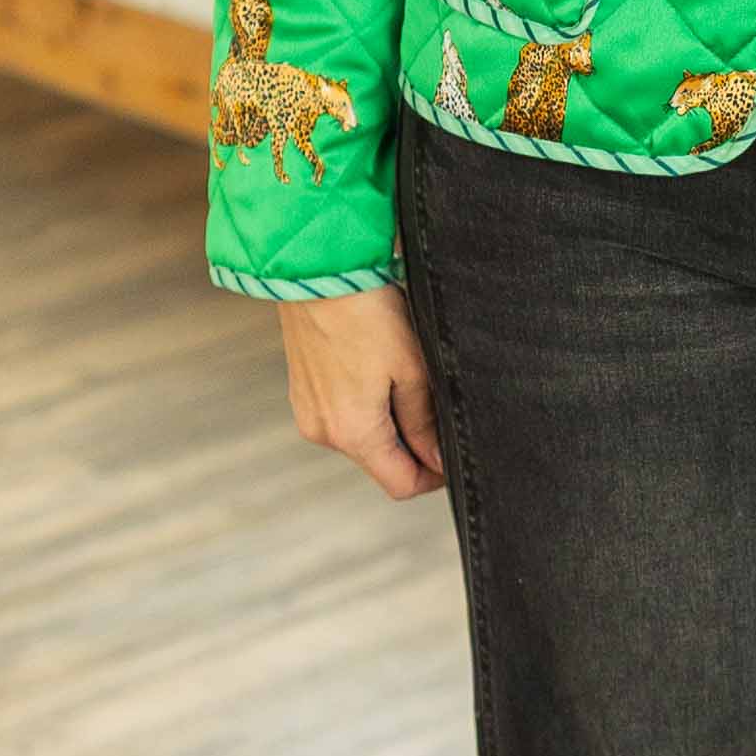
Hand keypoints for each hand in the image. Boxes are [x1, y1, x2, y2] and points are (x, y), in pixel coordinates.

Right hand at [275, 281, 444, 499]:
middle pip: (381, 462)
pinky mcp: (302, 392)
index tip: (453, 457)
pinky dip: (365, 405)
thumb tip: (435, 460)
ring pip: (363, 438)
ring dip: (389, 422)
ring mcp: (308, 412)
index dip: (434, 477)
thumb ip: (424, 422)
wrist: (315, 271)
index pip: (400, 484)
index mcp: (352, 432)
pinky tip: (376, 368)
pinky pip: (342, 415)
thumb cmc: (365, 311)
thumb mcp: (411, 368)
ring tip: (404, 376)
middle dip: (412, 445)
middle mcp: (323, 431)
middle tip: (434, 403)